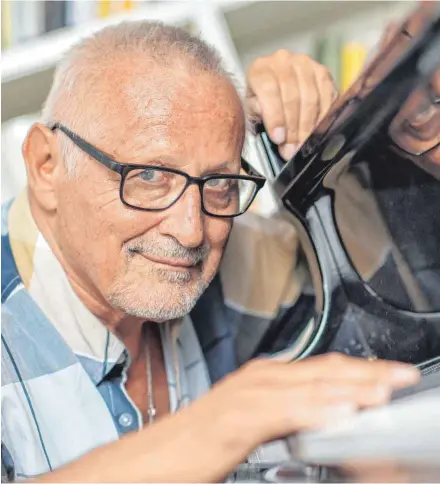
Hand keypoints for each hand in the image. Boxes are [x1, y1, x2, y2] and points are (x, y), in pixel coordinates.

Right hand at [39, 353, 418, 482]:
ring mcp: (243, 397)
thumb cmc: (198, 443)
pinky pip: (278, 413)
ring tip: (381, 392)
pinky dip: (310, 410)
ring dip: (346, 388)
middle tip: (400, 377)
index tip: (390, 375)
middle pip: (320, 372)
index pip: (321, 369)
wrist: (150, 459)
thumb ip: (286, 413)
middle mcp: (255, 380)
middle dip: (364, 374)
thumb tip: (322, 414)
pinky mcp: (231, 421)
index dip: (359, 370)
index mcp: (262, 380)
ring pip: (304, 387)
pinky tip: (336, 413)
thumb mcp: (253, 422)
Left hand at [246, 50, 337, 159]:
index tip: (278, 139)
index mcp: (260, 69)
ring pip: (311, 98)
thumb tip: (277, 131)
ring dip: (308, 127)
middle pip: (293, 98)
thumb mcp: (251, 107)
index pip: (270, 91)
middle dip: (293, 129)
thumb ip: (259, 115)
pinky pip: (327, 96)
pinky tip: (316, 133)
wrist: (273, 83)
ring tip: (302, 146)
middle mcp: (283, 61)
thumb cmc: (260, 100)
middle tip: (291, 150)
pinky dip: (323, 118)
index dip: (275, 117)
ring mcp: (305, 64)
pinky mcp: (323, 72)